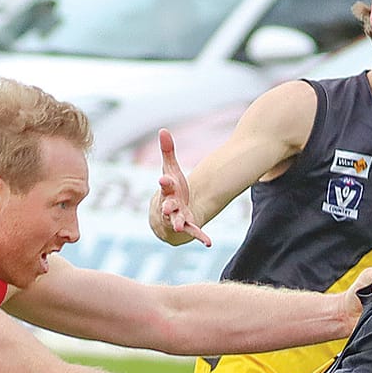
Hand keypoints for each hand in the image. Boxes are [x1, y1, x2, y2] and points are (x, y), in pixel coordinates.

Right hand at [147, 129, 209, 246]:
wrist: (168, 216)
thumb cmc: (170, 192)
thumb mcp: (171, 171)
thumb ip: (168, 152)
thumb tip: (163, 129)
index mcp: (166, 192)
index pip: (164, 186)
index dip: (165, 183)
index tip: (165, 179)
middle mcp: (168, 207)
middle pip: (167, 206)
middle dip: (167, 206)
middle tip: (167, 206)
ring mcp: (177, 219)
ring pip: (176, 221)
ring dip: (178, 222)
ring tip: (179, 225)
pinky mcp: (187, 228)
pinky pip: (194, 232)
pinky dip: (200, 237)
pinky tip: (208, 243)